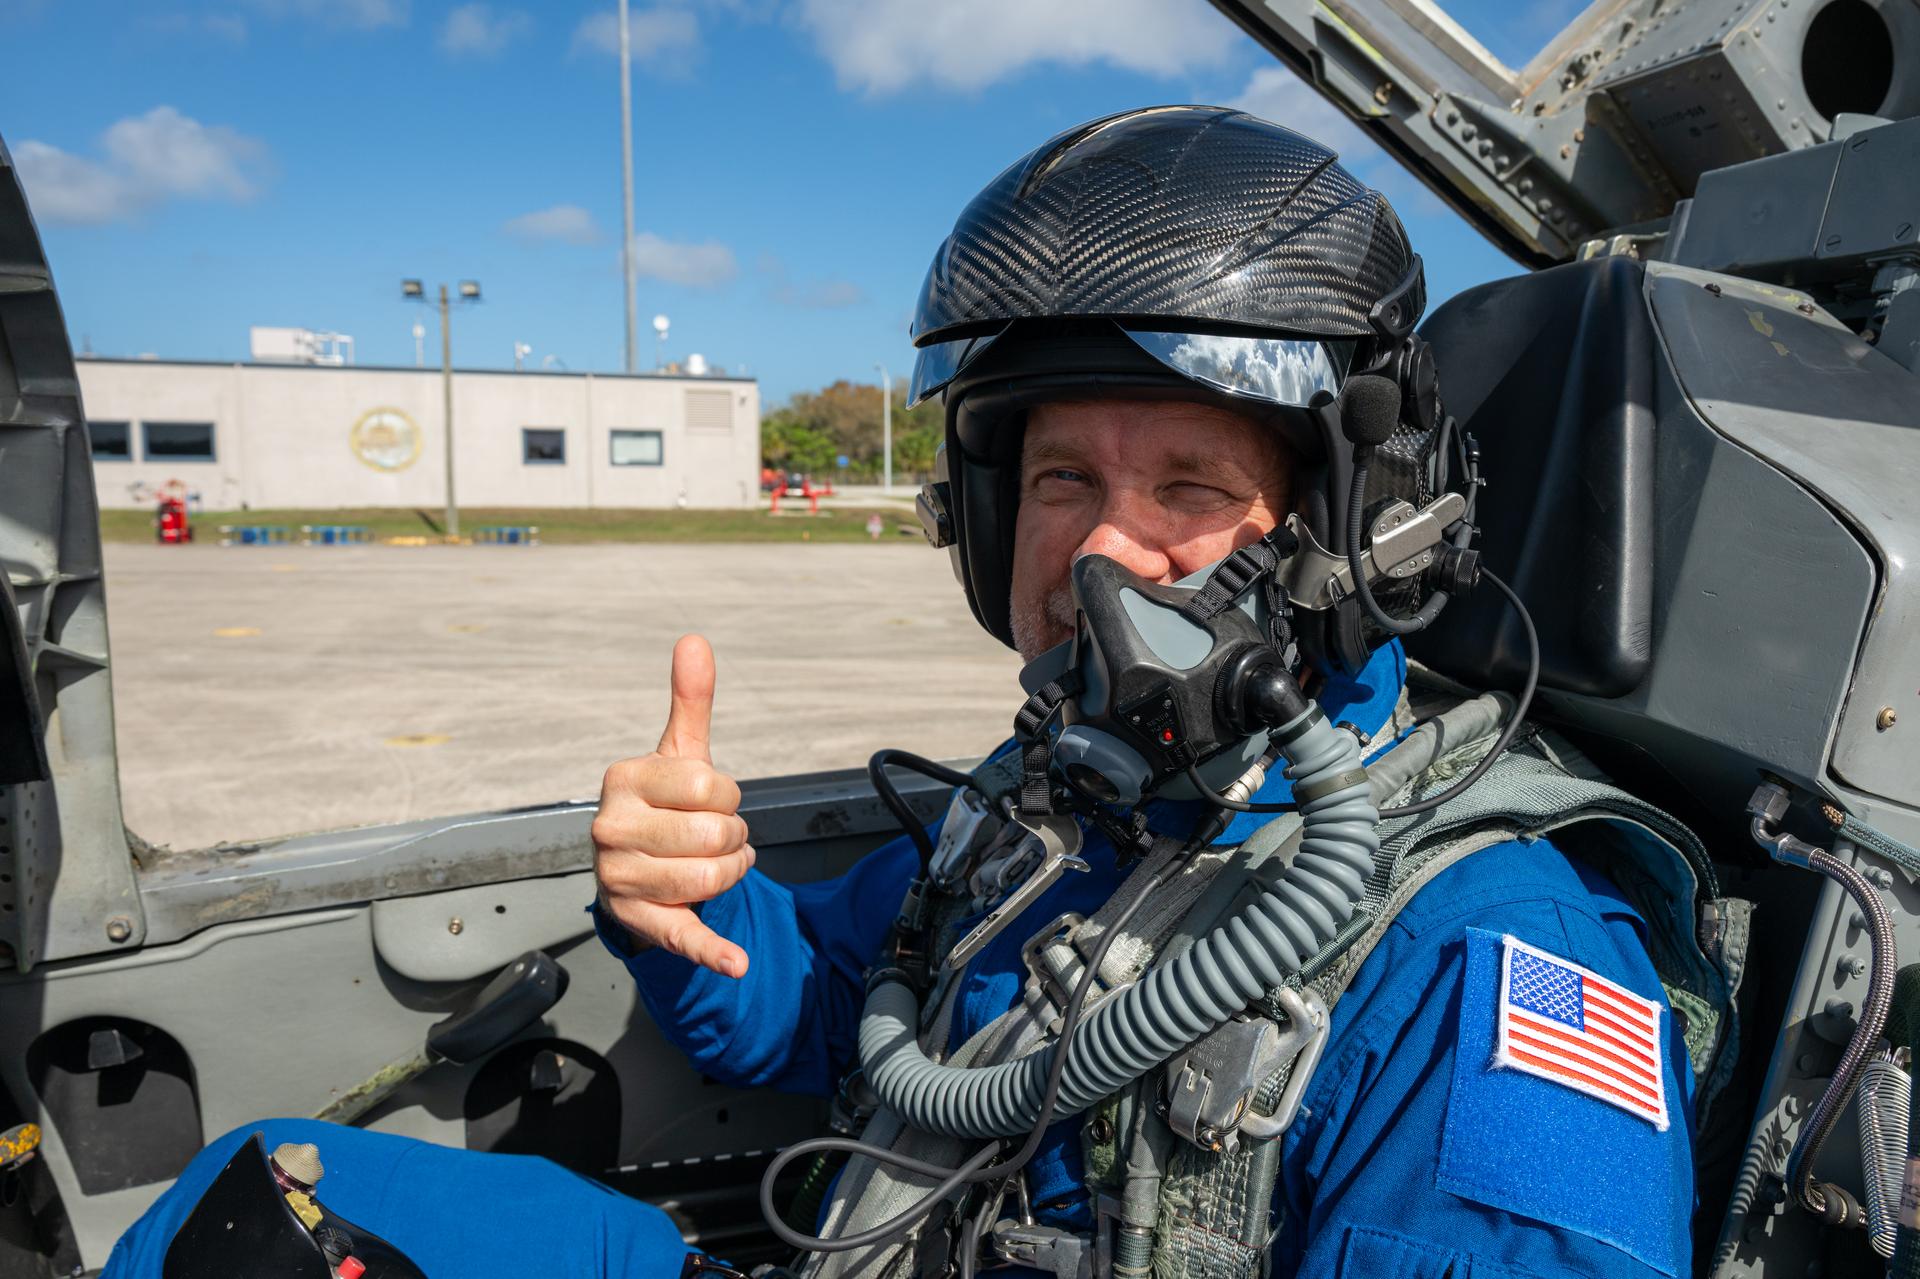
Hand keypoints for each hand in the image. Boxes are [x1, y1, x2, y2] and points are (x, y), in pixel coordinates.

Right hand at [592, 634, 753, 977]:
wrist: (639, 867)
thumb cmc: (665, 804)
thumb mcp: (679, 753)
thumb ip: (689, 700)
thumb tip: (694, 640)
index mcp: (622, 780)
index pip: (709, 783)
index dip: (727, 793)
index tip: (711, 798)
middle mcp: (610, 830)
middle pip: (713, 834)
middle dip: (732, 835)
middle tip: (717, 835)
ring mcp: (620, 879)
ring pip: (711, 878)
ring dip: (732, 871)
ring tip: (717, 862)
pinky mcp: (640, 922)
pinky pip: (683, 936)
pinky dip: (714, 953)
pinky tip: (737, 963)